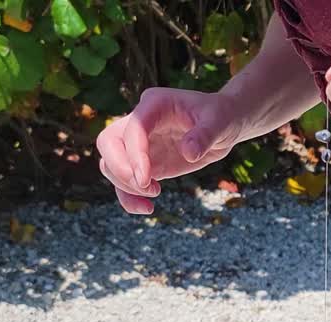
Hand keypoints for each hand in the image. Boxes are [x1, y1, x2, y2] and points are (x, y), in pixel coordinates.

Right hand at [96, 88, 246, 213]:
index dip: (135, 154)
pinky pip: (125, 181)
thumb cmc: (221, 117)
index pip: (133, 128)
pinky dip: (128, 196)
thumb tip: (189, 154)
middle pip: (108, 142)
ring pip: (110, 163)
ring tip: (153, 196)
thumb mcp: (220, 122)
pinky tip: (147, 208)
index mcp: (154, 104)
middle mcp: (140, 122)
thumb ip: (205, 135)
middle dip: (119, 169)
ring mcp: (139, 143)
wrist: (222, 124)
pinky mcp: (144, 163)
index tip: (146, 179)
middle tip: (146, 187)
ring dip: (124, 185)